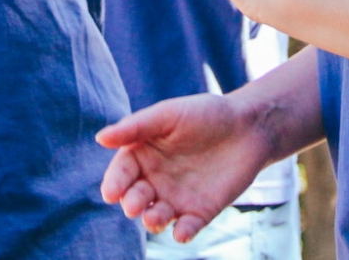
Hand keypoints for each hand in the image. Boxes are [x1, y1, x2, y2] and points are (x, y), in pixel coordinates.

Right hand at [97, 93, 273, 241]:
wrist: (248, 126)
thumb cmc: (205, 114)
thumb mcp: (168, 115)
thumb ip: (136, 127)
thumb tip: (99, 138)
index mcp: (142, 155)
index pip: (121, 173)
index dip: (114, 183)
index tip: (111, 193)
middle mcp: (155, 180)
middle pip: (135, 199)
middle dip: (132, 204)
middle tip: (136, 204)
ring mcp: (176, 198)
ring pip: (156, 217)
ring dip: (153, 221)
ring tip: (156, 217)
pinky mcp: (200, 212)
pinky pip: (186, 228)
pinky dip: (183, 233)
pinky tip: (182, 232)